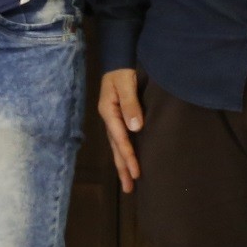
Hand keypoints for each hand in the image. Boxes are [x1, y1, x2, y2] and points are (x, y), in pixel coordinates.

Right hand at [98, 69, 144, 191]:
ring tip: (129, 184)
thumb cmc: (122, 70)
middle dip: (123, 168)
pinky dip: (124, 153)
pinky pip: (120, 140)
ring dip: (122, 165)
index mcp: (109, 111)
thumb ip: (130, 104)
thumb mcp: (126, 83)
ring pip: (117, 146)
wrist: (118, 58)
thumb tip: (135, 127)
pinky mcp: (118, 118)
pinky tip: (128, 163)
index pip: (120, 138)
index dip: (129, 156)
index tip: (136, 172)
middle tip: (130, 188)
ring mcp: (112, 119)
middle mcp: (109, 119)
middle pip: (116, 147)